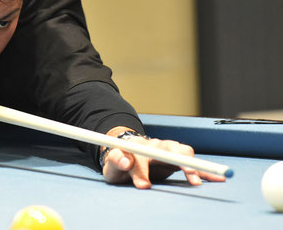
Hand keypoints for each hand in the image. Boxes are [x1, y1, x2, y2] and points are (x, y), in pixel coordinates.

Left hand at [101, 127, 226, 188]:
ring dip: (194, 165)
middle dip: (182, 164)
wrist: (126, 154)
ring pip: (184, 153)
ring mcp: (168, 150)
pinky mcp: (176, 159)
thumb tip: (124, 162)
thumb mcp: (111, 164)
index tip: (147, 184)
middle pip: (172, 149)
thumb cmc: (119, 161)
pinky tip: (217, 178)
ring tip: (202, 181)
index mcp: (139, 146)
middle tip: (190, 181)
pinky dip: (204, 171)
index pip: (146, 155)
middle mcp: (156, 145)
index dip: (148, 169)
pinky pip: (191, 163)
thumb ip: (115, 161)